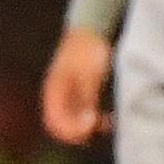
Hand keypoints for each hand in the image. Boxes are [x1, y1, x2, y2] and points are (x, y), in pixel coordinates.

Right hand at [41, 29, 113, 146]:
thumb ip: (87, 98)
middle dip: (80, 133)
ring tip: (107, 125)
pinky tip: (109, 120)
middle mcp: (57, 97)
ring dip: (87, 129)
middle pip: (62, 126)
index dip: (72, 130)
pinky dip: (93, 122)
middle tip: (100, 129)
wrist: (91, 30)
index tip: (92, 124)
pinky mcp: (79, 95)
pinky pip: (82, 116)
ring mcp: (68, 96)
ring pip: (73, 123)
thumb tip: (87, 121)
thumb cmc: (88, 50)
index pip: (55, 122)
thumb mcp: (90, 74)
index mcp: (54, 91)